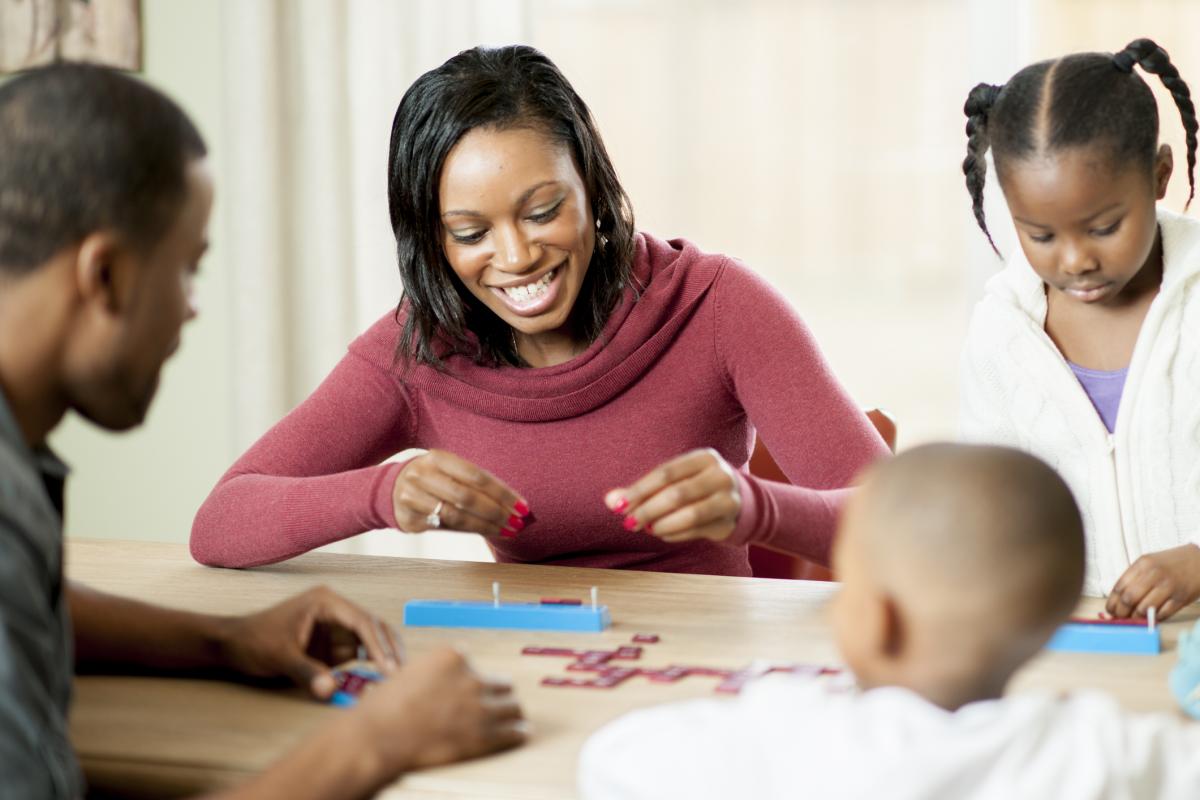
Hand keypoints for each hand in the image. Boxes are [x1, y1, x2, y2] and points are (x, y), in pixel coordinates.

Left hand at [218, 586, 402, 698]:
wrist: (233, 646)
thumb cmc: (254, 642)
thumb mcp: (280, 657)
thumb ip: (307, 672)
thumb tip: (331, 690)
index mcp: (326, 602)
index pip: (361, 621)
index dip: (378, 645)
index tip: (388, 667)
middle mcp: (335, 612)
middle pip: (372, 627)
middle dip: (388, 649)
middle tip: (400, 674)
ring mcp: (335, 629)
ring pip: (369, 641)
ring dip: (382, 658)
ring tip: (395, 680)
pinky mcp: (331, 645)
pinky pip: (356, 655)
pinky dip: (368, 667)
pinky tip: (378, 681)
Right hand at [353, 647, 525, 772]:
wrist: (377, 736)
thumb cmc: (384, 708)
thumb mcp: (410, 672)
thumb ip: (436, 673)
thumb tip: (446, 683)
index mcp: (453, 656)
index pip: (475, 664)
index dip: (470, 680)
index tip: (468, 689)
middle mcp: (471, 677)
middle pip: (501, 683)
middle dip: (495, 695)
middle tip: (492, 704)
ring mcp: (480, 706)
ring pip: (513, 706)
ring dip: (510, 713)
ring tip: (510, 718)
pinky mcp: (484, 734)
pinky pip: (514, 731)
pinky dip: (517, 733)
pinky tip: (519, 733)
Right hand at [393, 450, 528, 537]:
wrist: (389, 490)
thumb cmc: (433, 479)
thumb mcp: (449, 471)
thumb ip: (475, 484)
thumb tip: (513, 504)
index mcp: (438, 458)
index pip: (477, 476)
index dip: (502, 492)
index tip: (522, 506)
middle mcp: (422, 475)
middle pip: (467, 497)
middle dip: (497, 512)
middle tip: (517, 522)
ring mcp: (412, 497)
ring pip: (456, 516)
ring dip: (485, 525)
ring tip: (506, 530)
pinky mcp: (409, 518)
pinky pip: (445, 527)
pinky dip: (469, 530)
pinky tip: (486, 532)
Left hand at [604, 448, 741, 542]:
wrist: (741, 502)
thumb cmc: (697, 487)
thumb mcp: (674, 481)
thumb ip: (642, 489)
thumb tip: (610, 500)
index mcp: (704, 458)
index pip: (665, 473)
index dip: (640, 490)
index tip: (618, 505)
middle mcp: (720, 475)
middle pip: (676, 494)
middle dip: (648, 510)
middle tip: (628, 523)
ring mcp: (728, 499)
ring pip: (689, 515)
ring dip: (662, 524)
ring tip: (647, 528)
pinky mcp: (729, 522)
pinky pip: (696, 531)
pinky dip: (674, 534)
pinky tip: (663, 533)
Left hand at [1106, 544, 1199, 619]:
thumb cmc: (1172, 563)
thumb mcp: (1150, 563)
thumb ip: (1134, 578)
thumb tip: (1118, 599)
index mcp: (1142, 564)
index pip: (1119, 586)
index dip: (1112, 602)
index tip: (1110, 610)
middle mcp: (1154, 574)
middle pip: (1129, 599)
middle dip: (1121, 612)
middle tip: (1120, 618)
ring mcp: (1168, 587)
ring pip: (1144, 609)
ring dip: (1136, 618)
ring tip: (1134, 619)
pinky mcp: (1181, 598)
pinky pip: (1162, 614)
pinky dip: (1153, 619)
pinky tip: (1150, 618)